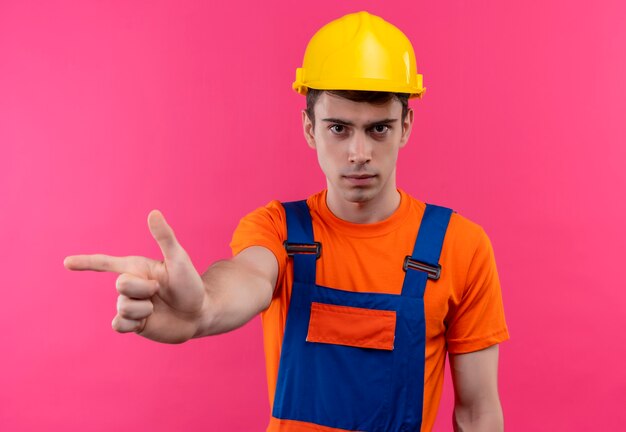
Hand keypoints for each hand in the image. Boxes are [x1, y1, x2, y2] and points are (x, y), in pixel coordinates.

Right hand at [64, 210, 205, 342]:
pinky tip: (147, 321)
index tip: (67, 262)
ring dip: (145, 308)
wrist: (199, 314)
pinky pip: (118, 325)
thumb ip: (165, 237)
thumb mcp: (178, 259)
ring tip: (158, 307)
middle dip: (144, 288)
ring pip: (123, 307)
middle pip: (121, 285)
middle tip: (161, 291)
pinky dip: (133, 322)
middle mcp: (130, 286)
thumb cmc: (190, 284)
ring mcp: (130, 305)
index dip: (86, 262)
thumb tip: (153, 212)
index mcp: (136, 267)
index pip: (105, 263)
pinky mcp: (132, 324)